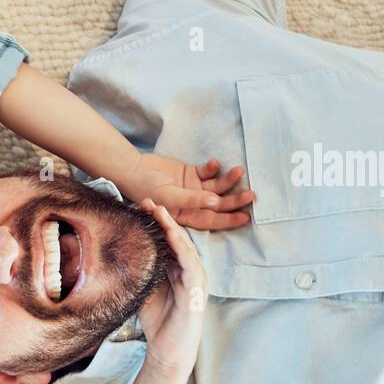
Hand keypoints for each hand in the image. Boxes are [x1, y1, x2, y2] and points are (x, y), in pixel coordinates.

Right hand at [120, 154, 252, 230]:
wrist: (133, 169)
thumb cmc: (146, 188)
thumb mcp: (168, 196)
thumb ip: (192, 199)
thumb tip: (216, 202)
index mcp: (186, 215)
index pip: (211, 220)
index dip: (229, 219)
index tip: (246, 216)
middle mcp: (192, 204)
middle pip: (218, 204)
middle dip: (235, 200)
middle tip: (251, 194)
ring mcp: (193, 189)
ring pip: (216, 187)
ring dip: (228, 180)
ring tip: (239, 171)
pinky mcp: (191, 174)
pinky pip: (208, 172)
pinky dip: (213, 168)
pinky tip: (214, 164)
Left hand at [136, 200, 207, 379]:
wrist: (167, 350)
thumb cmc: (157, 321)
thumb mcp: (143, 289)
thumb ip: (138, 271)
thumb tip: (117, 252)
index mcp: (176, 268)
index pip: (166, 240)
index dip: (155, 223)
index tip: (138, 206)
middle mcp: (188, 270)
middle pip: (176, 238)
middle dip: (163, 219)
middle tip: (147, 201)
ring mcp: (195, 279)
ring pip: (185, 247)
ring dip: (172, 228)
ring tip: (159, 212)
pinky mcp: (197, 290)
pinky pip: (190, 265)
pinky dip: (182, 249)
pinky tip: (173, 236)